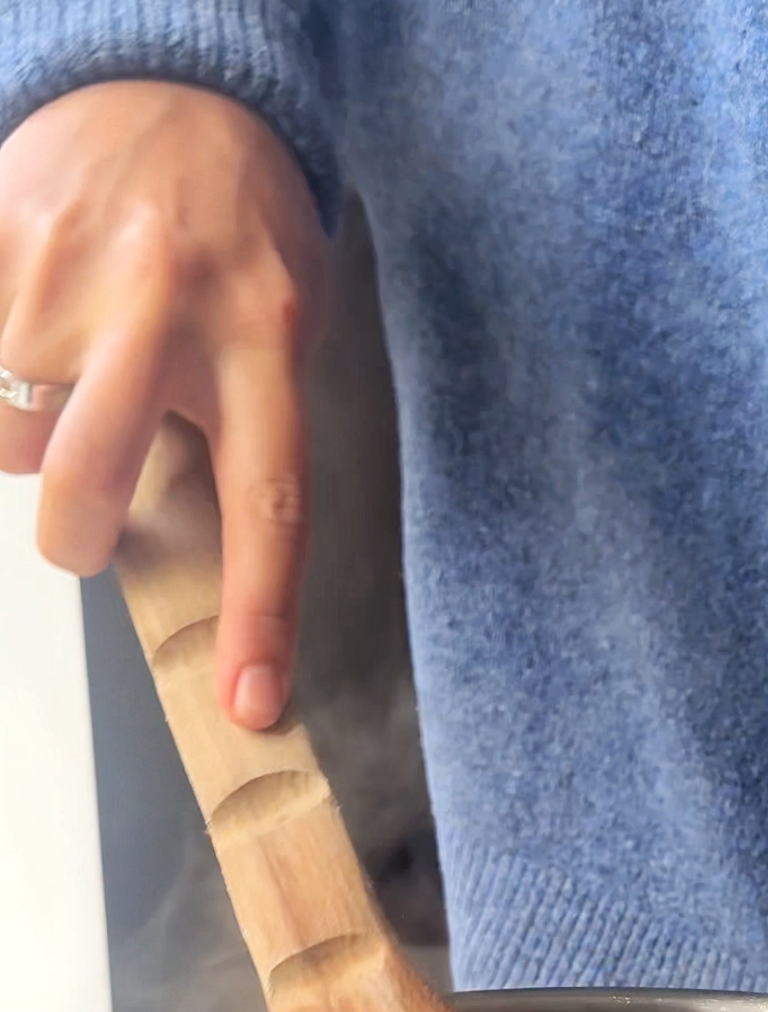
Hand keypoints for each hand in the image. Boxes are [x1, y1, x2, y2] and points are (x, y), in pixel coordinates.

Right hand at [0, 81, 328, 727]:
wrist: (183, 92)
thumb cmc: (241, 240)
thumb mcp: (282, 338)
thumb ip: (239, 437)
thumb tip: (185, 562)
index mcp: (266, 344)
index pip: (271, 508)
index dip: (259, 618)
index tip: (249, 706)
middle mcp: (168, 304)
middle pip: (87, 487)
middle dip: (75, 536)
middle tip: (87, 522)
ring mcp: (70, 265)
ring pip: (6, 431)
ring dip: (30, 432)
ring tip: (75, 373)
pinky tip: (28, 342)